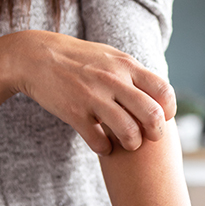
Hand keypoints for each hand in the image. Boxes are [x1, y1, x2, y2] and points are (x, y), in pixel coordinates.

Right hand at [0, 30, 175, 154]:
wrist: (35, 57)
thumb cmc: (77, 58)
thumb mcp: (109, 56)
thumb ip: (134, 73)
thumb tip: (159, 92)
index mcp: (126, 65)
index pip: (163, 90)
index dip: (169, 109)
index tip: (162, 117)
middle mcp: (113, 80)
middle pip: (152, 114)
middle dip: (156, 132)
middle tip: (150, 137)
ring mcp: (93, 98)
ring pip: (128, 132)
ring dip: (132, 143)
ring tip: (127, 143)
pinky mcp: (74, 114)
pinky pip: (99, 142)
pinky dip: (104, 149)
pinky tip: (102, 145)